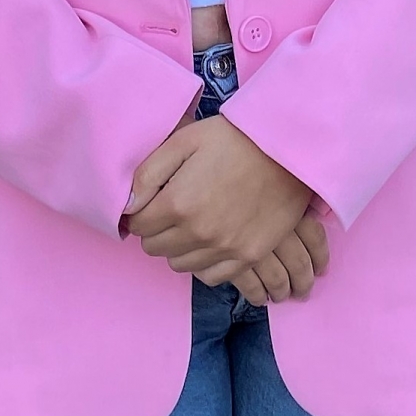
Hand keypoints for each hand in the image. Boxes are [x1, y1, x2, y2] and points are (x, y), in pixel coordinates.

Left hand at [122, 117, 326, 299]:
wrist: (287, 149)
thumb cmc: (233, 139)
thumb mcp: (184, 142)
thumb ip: (149, 173)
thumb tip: (127, 204)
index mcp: (178, 203)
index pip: (138, 226)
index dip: (139, 213)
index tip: (150, 203)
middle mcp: (199, 232)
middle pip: (156, 248)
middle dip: (156, 230)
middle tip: (170, 212)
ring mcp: (226, 248)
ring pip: (180, 264)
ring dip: (178, 247)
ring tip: (191, 224)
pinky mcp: (249, 255)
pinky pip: (212, 276)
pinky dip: (204, 263)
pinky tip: (209, 243)